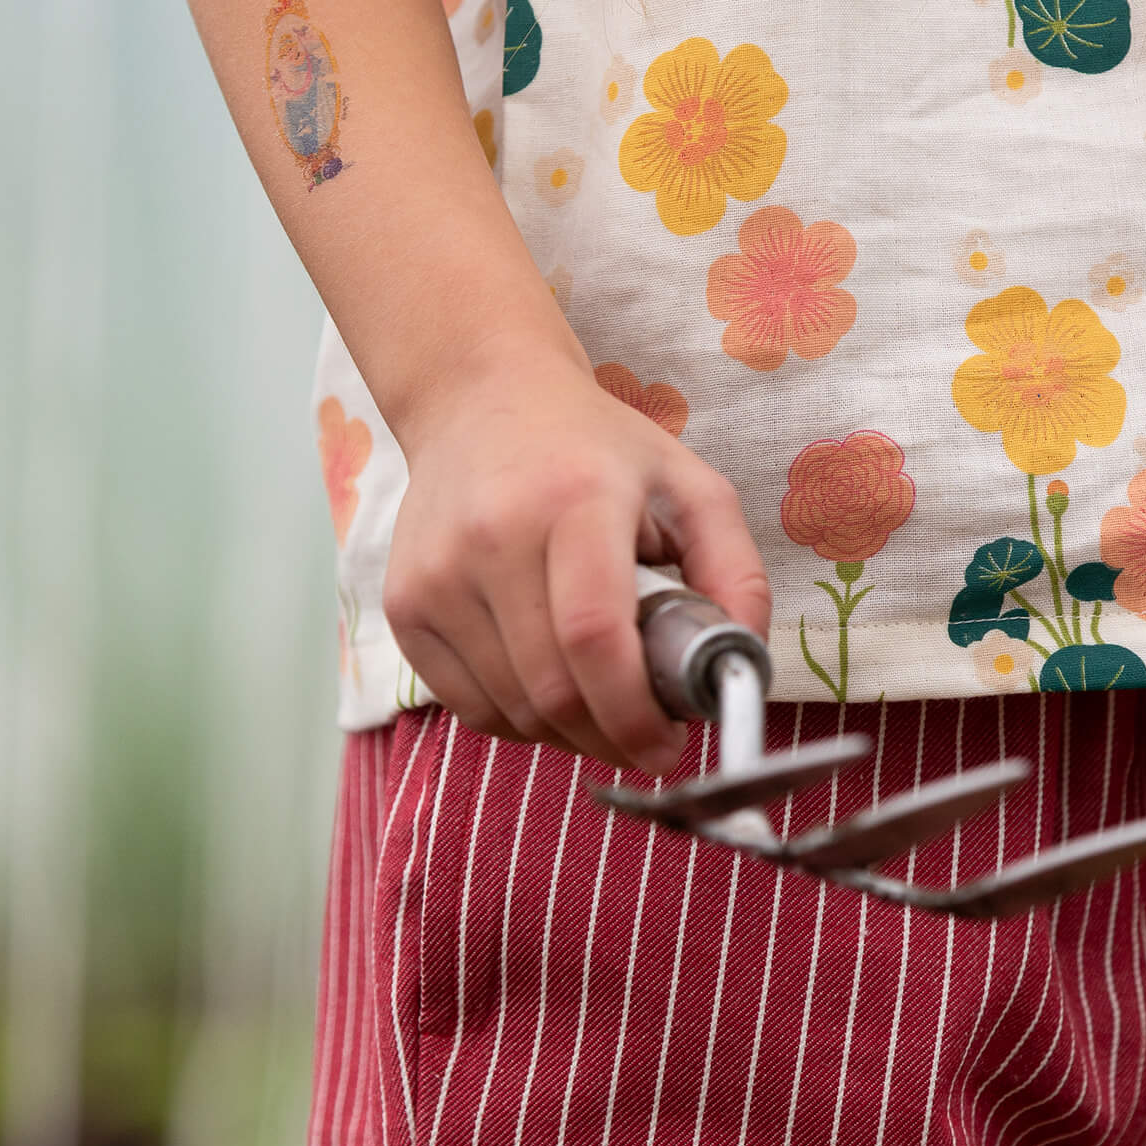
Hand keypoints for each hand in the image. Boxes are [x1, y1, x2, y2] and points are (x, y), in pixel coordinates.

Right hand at [382, 341, 769, 774]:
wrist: (480, 401)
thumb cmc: (596, 451)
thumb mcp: (689, 485)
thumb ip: (736, 574)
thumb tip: (740, 670)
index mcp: (574, 500)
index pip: (592, 636)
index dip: (633, 712)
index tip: (668, 744)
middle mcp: (493, 537)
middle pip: (552, 689)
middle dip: (610, 737)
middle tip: (645, 736)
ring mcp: (436, 575)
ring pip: (511, 709)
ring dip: (568, 733)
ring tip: (601, 701)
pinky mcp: (404, 604)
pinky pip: (467, 706)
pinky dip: (518, 721)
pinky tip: (548, 688)